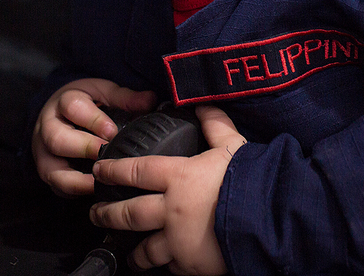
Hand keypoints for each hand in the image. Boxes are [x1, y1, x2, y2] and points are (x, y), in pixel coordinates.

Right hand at [32, 78, 156, 196]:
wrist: (59, 112)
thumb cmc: (86, 103)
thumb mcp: (104, 93)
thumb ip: (125, 98)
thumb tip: (150, 100)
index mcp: (64, 102)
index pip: (73, 107)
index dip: (94, 120)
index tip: (112, 132)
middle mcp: (48, 127)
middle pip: (57, 139)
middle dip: (84, 148)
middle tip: (107, 155)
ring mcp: (43, 152)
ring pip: (51, 169)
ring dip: (77, 179)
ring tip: (101, 182)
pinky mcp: (46, 172)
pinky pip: (55, 187)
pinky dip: (74, 192)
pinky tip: (94, 192)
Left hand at [90, 105, 246, 274]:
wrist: (268, 219)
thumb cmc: (250, 179)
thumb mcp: (232, 146)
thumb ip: (215, 125)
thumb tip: (204, 104)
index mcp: (178, 177)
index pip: (135, 171)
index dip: (112, 170)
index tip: (98, 170)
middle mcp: (170, 210)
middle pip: (128, 213)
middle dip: (106, 213)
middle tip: (96, 213)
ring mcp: (177, 240)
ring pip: (144, 249)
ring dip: (133, 251)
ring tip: (127, 252)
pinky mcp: (189, 264)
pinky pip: (170, 266)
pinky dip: (166, 264)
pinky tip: (164, 264)